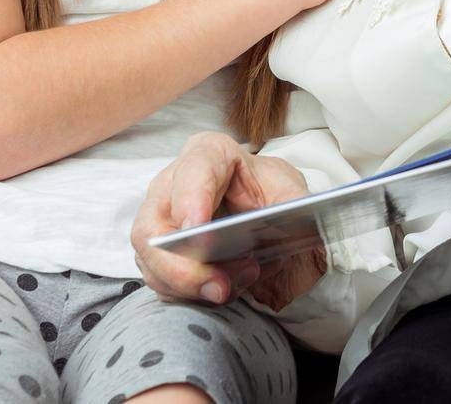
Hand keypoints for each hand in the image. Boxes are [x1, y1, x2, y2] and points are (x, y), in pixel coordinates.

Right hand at [132, 132, 326, 310]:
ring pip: (153, 264)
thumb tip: (298, 212)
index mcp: (208, 154)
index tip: (197, 227)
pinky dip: (192, 295)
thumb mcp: (290, 190)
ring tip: (233, 285)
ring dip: (193, 285)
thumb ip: (295, 201)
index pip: (192, 169)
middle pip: (153, 229)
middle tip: (219, 285)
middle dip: (183, 266)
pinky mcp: (161, 258)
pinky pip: (163, 285)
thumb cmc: (269, 194)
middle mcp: (172, 187)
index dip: (191, 198)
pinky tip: (225, 289)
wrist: (267, 219)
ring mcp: (161, 224)